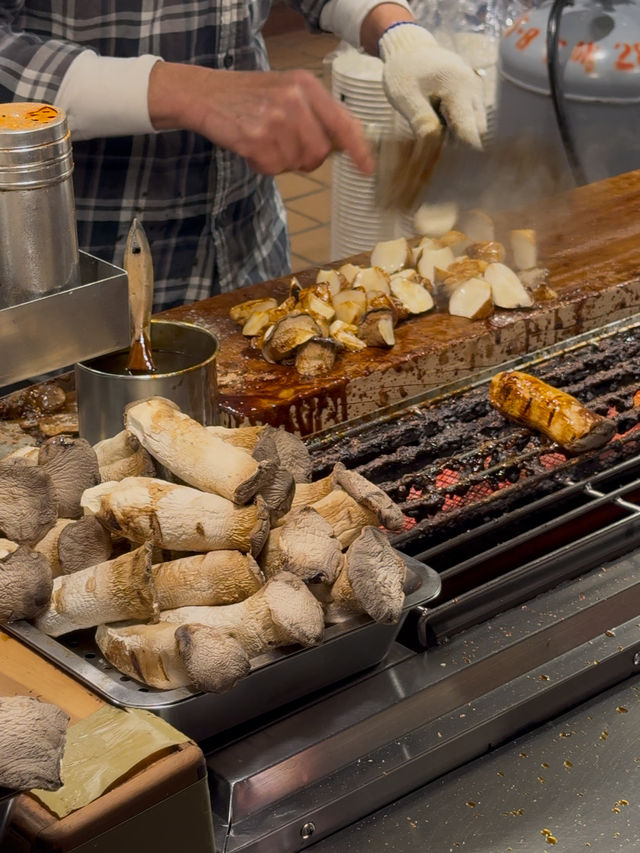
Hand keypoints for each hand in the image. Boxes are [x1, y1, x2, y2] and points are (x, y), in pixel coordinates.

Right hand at [148, 62, 374, 175]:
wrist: (206, 94)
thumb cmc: (251, 97)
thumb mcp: (288, 92)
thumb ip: (317, 114)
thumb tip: (346, 146)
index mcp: (307, 85)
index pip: (343, 122)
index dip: (358, 150)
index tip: (366, 168)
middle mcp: (294, 100)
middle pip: (320, 153)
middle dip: (306, 159)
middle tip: (285, 146)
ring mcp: (275, 120)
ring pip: (296, 163)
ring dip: (281, 161)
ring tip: (264, 141)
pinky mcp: (256, 139)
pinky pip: (273, 168)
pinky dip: (262, 165)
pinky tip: (251, 146)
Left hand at [378, 23, 486, 148]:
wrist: (409, 48)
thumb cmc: (403, 71)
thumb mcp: (405, 97)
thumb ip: (422, 121)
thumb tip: (434, 150)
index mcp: (460, 88)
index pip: (470, 132)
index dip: (460, 154)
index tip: (446, 165)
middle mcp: (474, 90)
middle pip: (477, 132)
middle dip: (459, 146)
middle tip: (434, 148)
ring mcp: (476, 92)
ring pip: (475, 127)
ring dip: (458, 137)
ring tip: (433, 130)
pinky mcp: (472, 96)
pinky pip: (470, 120)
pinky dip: (456, 129)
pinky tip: (437, 123)